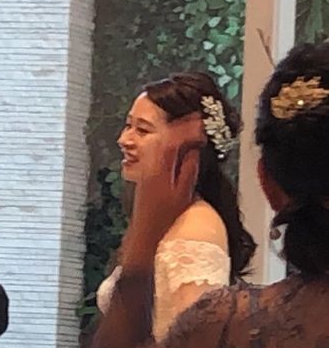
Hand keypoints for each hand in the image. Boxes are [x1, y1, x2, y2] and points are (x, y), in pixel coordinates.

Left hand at [123, 113, 205, 269]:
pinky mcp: (145, 171)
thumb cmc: (167, 216)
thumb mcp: (184, 193)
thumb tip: (195, 148)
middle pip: (165, 136)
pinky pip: (157, 149)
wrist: (145, 231)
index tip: (201, 121)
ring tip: (191, 125)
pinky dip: (170, 141)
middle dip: (181, 125)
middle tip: (198, 116)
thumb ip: (190, 168)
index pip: (173, 140)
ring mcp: (145, 167)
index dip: (187, 128)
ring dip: (176, 131)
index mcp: (160, 167)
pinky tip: (180, 142)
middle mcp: (150, 163)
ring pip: (160, 142)